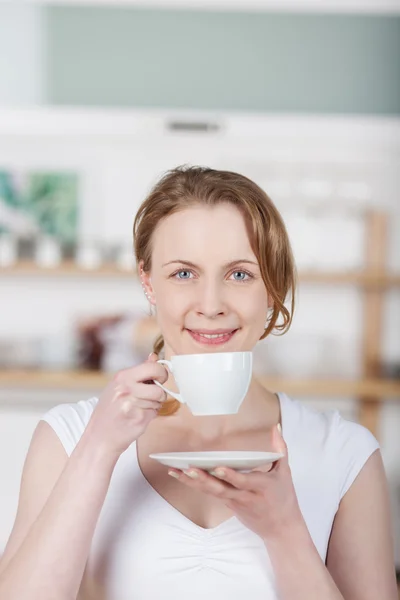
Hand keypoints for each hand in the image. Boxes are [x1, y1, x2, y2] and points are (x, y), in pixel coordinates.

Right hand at [85, 353, 167, 456]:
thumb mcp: (119, 386)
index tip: (159, 379)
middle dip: (160, 392)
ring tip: (139, 408)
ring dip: (154, 405)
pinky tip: (137, 416)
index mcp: (122, 377)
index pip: (153, 368)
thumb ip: (138, 373)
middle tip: (154, 395)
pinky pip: (155, 412)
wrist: (99, 437)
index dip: (161, 373)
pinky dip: (150, 415)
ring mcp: (132, 404)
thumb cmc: (109, 411)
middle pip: (159, 387)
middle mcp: (127, 389)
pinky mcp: (139, 419)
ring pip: (159, 401)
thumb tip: (154, 357)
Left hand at [167, 425, 302, 540]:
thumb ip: (279, 448)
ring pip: (212, 493)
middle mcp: (245, 496)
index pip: (244, 481)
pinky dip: (196, 486)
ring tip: (177, 471)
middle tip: (189, 469)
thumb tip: (275, 427)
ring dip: (193, 483)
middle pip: (222, 489)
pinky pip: (210, 495)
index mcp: (261, 486)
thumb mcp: (285, 472)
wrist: (281, 529)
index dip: (230, 476)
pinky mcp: (228, 505)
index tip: (218, 468)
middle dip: (204, 480)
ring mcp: (234, 502)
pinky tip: (182, 476)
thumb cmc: (284, 498)